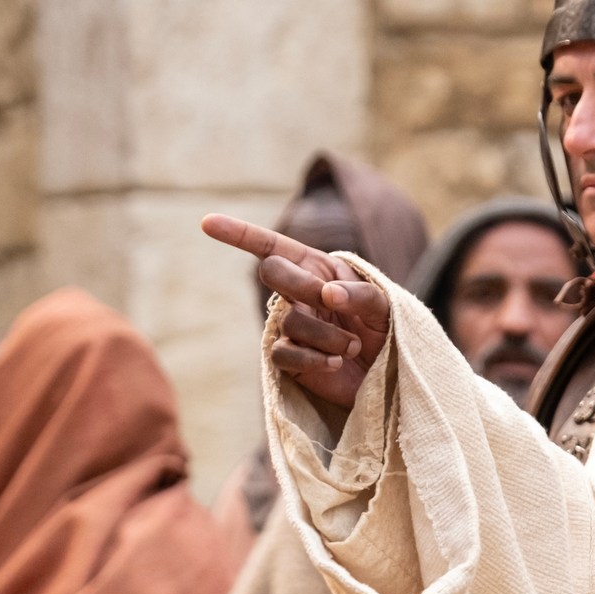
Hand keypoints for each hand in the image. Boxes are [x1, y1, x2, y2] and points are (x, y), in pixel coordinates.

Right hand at [198, 215, 390, 411]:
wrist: (388, 370)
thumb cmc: (384, 327)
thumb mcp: (383, 303)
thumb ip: (359, 293)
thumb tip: (328, 294)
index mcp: (314, 267)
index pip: (270, 246)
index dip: (238, 233)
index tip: (207, 222)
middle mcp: (296, 292)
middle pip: (272, 273)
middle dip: (302, 285)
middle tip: (331, 301)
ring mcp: (289, 325)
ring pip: (289, 319)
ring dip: (327, 335)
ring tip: (352, 347)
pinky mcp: (288, 359)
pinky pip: (286, 353)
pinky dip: (315, 358)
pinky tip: (336, 362)